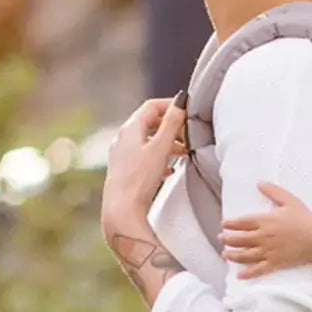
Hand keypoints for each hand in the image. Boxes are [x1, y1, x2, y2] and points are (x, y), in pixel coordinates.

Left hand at [101, 92, 187, 231]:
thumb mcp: (160, 148)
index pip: (151, 106)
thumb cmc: (140, 178)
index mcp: (130, 129)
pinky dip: (159, 157)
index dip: (171, 105)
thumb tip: (181, 100)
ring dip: (167, 143)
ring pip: (148, 141)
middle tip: (189, 133)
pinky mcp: (124, 170)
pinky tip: (169, 169)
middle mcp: (122, 138)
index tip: (188, 110)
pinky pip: (144, 157)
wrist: (122, 210)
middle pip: (150, 123)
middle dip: (171, 126)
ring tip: (184, 152)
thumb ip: (172, 124)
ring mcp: (122, 154)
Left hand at [219, 181, 311, 278]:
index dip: (230, 224)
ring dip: (232, 255)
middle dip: (227, 239)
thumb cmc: (305, 218)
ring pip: (245, 255)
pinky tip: (239, 276)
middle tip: (221, 238)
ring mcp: (269, 252)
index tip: (223, 224)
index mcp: (265, 221)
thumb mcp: (289, 200)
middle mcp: (263, 237)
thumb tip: (259, 182)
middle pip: (239, 239)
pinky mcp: (276, 263)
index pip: (241, 223)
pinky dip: (248, 274)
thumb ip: (273, 191)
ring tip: (225, 254)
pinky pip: (259, 270)